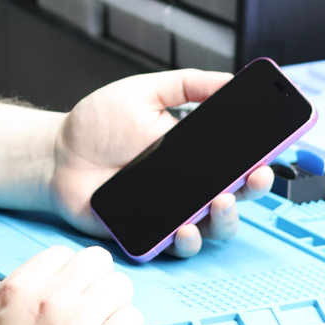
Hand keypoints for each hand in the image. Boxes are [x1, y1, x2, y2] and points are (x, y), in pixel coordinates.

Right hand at [0, 244, 141, 324]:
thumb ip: (16, 297)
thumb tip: (35, 291)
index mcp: (20, 287)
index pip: (64, 253)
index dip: (72, 274)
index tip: (74, 292)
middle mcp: (50, 298)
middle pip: (98, 262)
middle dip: (97, 283)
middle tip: (93, 309)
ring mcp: (77, 324)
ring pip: (121, 287)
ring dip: (115, 307)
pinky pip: (133, 320)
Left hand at [49, 70, 273, 258]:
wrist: (55, 153)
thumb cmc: (97, 124)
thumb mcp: (144, 92)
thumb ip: (187, 85)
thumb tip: (231, 79)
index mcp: (193, 154)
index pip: (237, 163)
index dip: (258, 162)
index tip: (269, 155)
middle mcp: (187, 187)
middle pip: (235, 198)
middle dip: (251, 192)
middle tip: (251, 178)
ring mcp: (169, 213)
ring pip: (212, 228)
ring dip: (224, 220)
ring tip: (219, 202)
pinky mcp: (146, 234)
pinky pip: (173, 246)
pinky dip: (185, 241)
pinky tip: (184, 228)